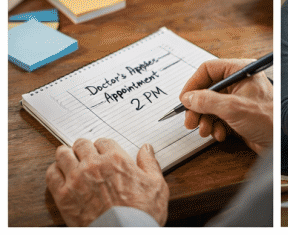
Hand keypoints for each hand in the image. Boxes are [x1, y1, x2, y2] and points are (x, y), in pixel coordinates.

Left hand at [45, 138, 167, 225]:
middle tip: (85, 155)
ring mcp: (76, 179)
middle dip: (84, 148)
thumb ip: (150, 163)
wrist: (124, 233)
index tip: (103, 153)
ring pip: (63, 154)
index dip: (103, 147)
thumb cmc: (141, 212)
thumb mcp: (156, 185)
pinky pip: (51, 174)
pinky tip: (61, 175)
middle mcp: (93, 165)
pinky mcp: (63, 196)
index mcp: (116, 159)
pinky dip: (55, 171)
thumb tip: (146, 149)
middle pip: (81, 144)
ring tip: (71, 162)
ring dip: (67, 156)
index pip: (103, 141)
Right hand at [180, 58, 272, 153]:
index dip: (193, 84)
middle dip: (197, 108)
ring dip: (205, 120)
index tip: (184, 100)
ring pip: (210, 106)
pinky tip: (220, 135)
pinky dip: (215, 127)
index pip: (208, 69)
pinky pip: (218, 118)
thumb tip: (188, 98)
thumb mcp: (232, 108)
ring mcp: (238, 99)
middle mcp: (239, 83)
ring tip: (206, 131)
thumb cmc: (268, 118)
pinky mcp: (238, 115)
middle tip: (190, 122)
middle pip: (206, 90)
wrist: (282, 141)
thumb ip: (207, 101)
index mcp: (240, 71)